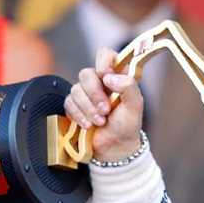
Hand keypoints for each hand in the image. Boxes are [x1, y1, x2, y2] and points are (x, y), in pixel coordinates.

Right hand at [66, 47, 142, 161]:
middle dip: (95, 94)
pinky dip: (79, 115)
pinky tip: (89, 125)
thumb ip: (129, 86)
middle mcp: (100, 82)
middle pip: (86, 74)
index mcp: (116, 76)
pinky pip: (68, 103)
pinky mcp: (75, 106)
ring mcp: (86, 94)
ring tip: (100, 122)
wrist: (115, 148)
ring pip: (75, 89)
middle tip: (106, 110)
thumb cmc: (127, 126)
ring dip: (88, 108)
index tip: (106, 76)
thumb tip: (109, 77)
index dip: (103, 62)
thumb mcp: (135, 106)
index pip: (105, 54)